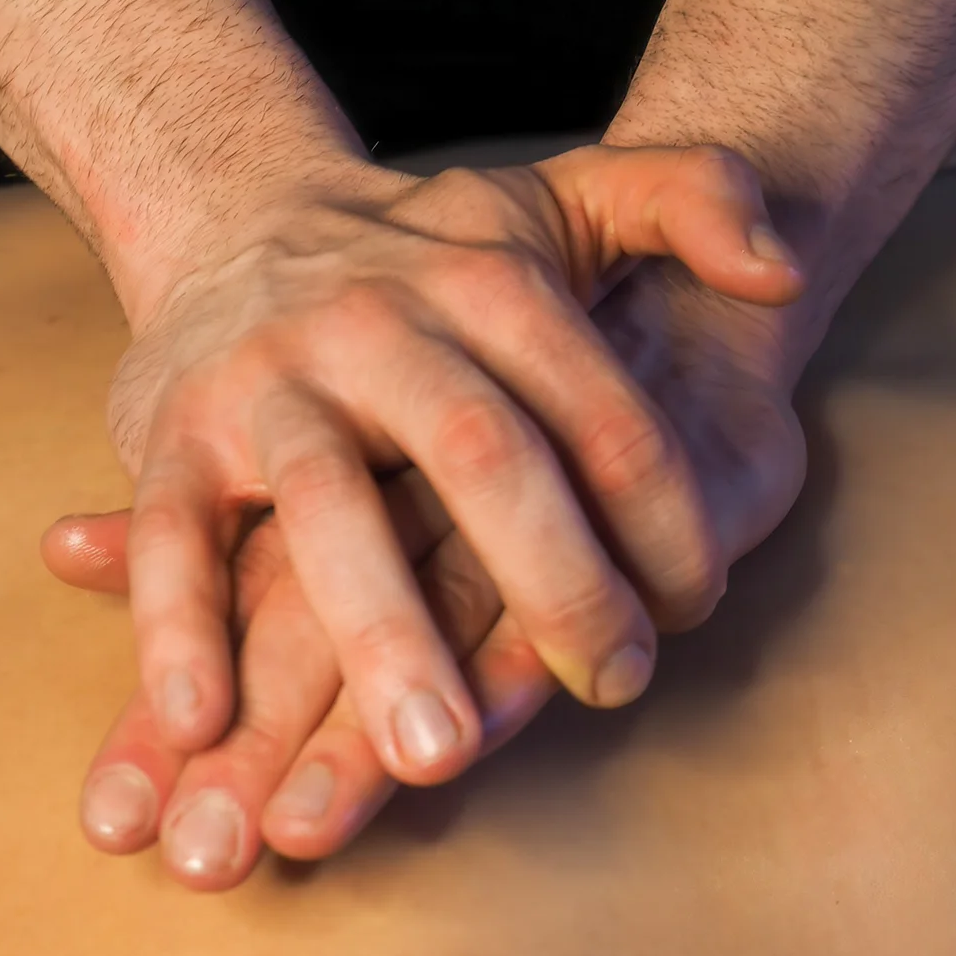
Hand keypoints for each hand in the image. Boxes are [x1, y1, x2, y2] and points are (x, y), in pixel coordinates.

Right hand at [47, 233, 822, 892]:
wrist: (239, 213)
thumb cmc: (429, 254)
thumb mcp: (569, 197)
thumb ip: (692, 197)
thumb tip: (782, 268)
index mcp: (489, 284)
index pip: (601, 409)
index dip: (664, 514)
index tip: (694, 609)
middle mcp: (378, 326)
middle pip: (480, 456)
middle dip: (553, 580)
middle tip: (613, 687)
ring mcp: (268, 381)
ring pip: (326, 508)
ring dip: (380, 635)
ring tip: (430, 758)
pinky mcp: (172, 434)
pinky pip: (173, 534)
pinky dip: (175, 625)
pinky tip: (201, 722)